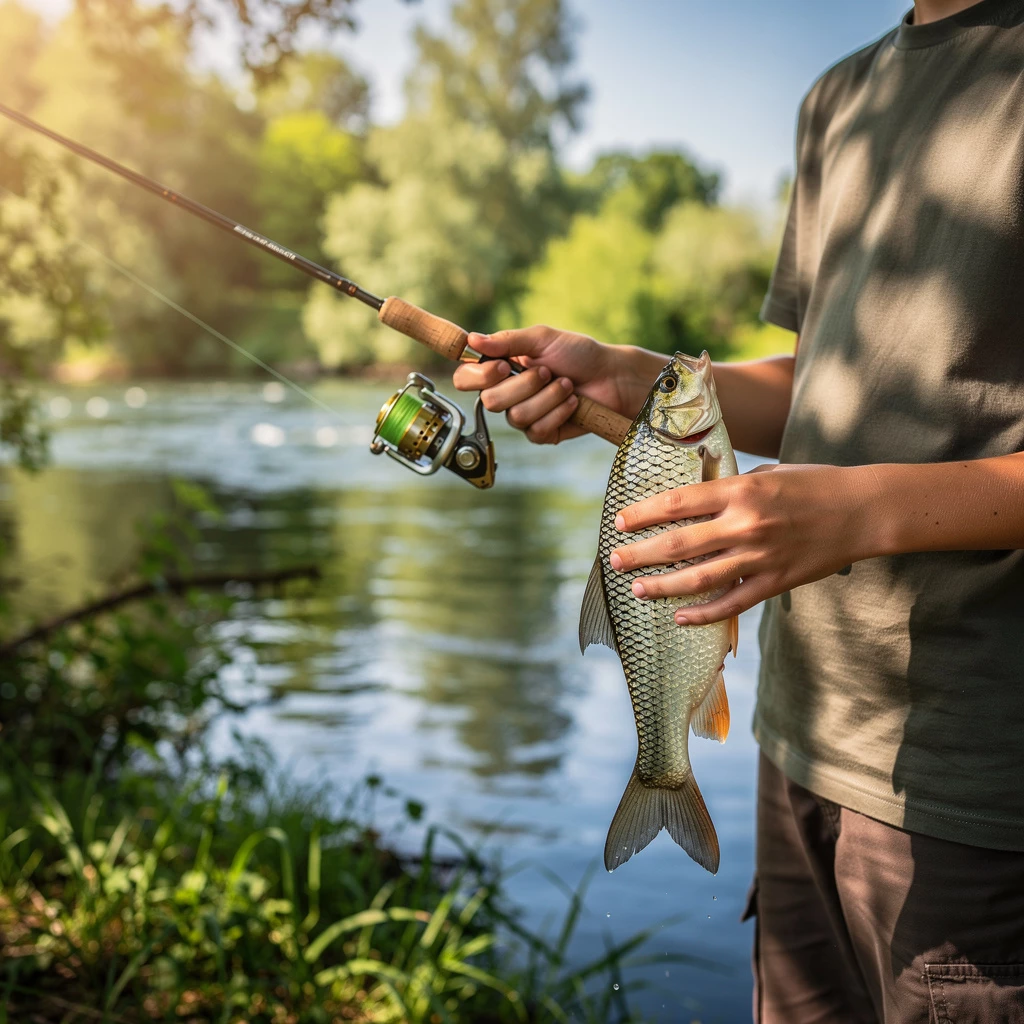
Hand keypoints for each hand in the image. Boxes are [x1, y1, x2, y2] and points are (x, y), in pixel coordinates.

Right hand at [452, 326, 651, 443]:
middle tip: (547, 371)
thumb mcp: (542, 338)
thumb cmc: (579, 354)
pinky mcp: (543, 433)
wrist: (611, 377)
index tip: (504, 365)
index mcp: (500, 368)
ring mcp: (524, 416)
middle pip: (489, 401)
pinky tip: (573, 403)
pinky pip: (537, 431)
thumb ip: (506, 340)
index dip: (480, 377)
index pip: (465, 379)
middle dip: (524, 385)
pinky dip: (558, 413)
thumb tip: (471, 339)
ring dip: (547, 397)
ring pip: (516, 416)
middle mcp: (507, 393)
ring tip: (567, 385)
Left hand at [608, 463, 883, 623]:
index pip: (678, 503)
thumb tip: (691, 501)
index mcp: (740, 491)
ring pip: (699, 578)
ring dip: (663, 586)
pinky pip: (732, 603)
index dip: (644, 514)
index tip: (620, 522)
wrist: (861, 511)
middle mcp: (745, 525)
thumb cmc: (812, 484)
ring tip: (637, 588)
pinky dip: (703, 614)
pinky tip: (679, 617)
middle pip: (679, 544)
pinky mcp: (775, 582)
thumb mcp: (766, 474)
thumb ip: (729, 489)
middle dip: (641, 553)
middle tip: (614, 560)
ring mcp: (760, 557)